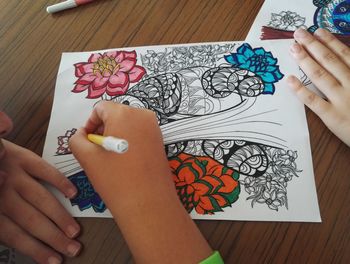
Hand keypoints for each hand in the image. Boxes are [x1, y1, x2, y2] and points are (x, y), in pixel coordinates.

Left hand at [0, 140, 80, 263]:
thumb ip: (0, 220)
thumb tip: (15, 236)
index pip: (15, 234)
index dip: (36, 249)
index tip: (54, 260)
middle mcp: (3, 193)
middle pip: (31, 220)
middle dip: (53, 237)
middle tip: (72, 249)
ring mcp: (15, 174)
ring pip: (41, 199)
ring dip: (59, 216)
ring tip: (74, 231)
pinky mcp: (24, 158)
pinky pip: (45, 170)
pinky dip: (60, 181)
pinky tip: (72, 194)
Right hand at [69, 101, 211, 263]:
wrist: (148, 204)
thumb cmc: (115, 179)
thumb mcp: (87, 157)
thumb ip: (77, 139)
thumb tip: (82, 133)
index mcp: (124, 113)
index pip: (100, 108)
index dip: (90, 123)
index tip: (88, 142)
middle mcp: (143, 115)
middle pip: (115, 114)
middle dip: (104, 129)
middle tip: (99, 152)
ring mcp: (155, 128)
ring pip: (128, 124)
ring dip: (116, 136)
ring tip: (111, 158)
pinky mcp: (160, 140)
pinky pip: (139, 133)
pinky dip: (129, 141)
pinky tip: (125, 161)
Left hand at [287, 28, 349, 146]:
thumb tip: (346, 59)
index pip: (344, 54)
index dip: (330, 42)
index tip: (318, 31)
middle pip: (329, 61)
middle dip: (313, 45)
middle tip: (299, 33)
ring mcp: (341, 100)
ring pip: (320, 76)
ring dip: (305, 60)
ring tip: (293, 48)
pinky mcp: (332, 116)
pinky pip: (313, 101)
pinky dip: (300, 89)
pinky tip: (289, 80)